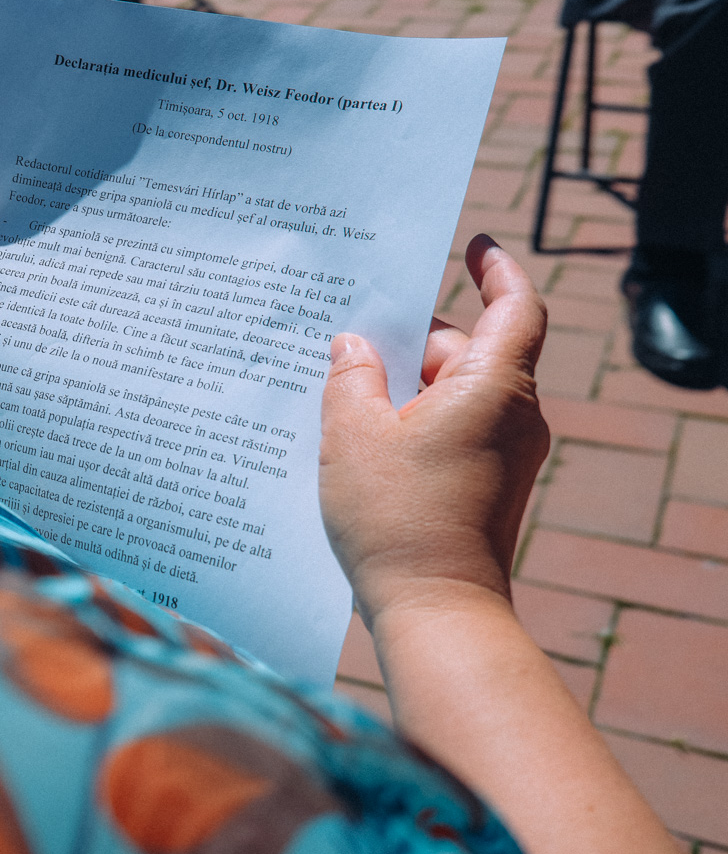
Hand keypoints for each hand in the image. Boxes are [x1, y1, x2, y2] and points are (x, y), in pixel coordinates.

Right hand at [317, 235, 550, 625]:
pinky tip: (356, 434)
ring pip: (453, 392)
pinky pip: (450, 429)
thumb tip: (353, 345)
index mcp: (495, 387)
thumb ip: (352, 375)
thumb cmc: (397, 519)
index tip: (474, 243)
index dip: (497, 269)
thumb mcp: (354, 433)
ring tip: (337, 386)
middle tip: (349, 327)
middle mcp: (512, 416)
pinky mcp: (485, 485)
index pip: (515, 307)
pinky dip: (410, 420)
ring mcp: (503, 454)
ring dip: (402, 384)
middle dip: (412, 337)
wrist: (435, 611)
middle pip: (468, 349)